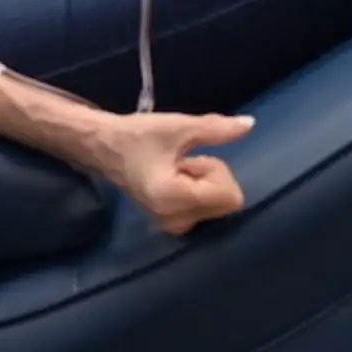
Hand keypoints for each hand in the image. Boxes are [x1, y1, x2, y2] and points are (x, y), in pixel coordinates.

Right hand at [97, 112, 253, 235]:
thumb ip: (217, 128)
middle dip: (211, 177)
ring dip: (203, 184)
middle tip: (181, 163)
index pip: (229, 196)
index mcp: (174, 199)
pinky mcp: (170, 226)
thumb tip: (250, 124)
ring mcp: (172, 227)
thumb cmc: (136, 136)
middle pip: (226, 202)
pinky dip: (196, 192)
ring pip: (216, 206)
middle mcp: (174, 221)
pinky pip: (203, 210)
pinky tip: (173, 180)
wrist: (102, 148)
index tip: (189, 158)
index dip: (216, 170)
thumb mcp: (179, 127)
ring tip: (174, 170)